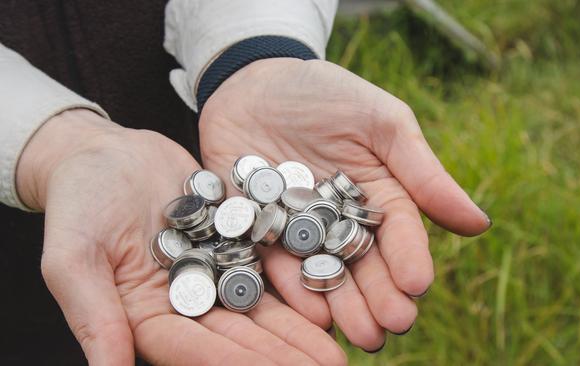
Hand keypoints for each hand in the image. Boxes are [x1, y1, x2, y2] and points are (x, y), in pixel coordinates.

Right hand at [16, 109, 344, 364]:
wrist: (106, 154)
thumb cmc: (78, 203)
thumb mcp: (73, 257)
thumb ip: (94, 317)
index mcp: (147, 317)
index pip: (195, 350)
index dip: (239, 363)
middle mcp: (187, 305)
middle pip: (239, 339)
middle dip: (283, 356)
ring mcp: (214, 275)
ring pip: (262, 310)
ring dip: (299, 331)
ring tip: (338, 349)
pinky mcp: (234, 245)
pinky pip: (269, 268)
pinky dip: (297, 284)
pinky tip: (331, 294)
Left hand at [199, 58, 490, 350]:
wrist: (254, 80)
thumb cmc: (327, 94)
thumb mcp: (381, 122)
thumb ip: (423, 173)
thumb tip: (480, 224)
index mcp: (377, 195)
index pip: (398, 234)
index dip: (408, 259)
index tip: (418, 285)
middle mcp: (339, 221)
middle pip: (362, 264)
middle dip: (377, 296)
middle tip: (389, 326)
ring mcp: (297, 228)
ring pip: (322, 272)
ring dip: (340, 304)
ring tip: (357, 333)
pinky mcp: (256, 227)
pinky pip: (271, 261)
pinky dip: (288, 287)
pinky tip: (308, 312)